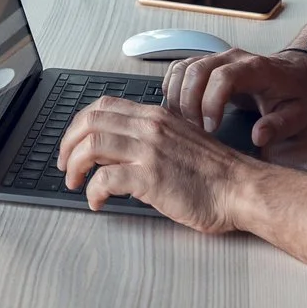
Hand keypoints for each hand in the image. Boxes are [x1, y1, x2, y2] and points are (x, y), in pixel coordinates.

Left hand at [56, 97, 261, 231]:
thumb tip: (121, 147)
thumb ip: (152, 136)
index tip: (73, 143)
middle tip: (65, 165)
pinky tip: (97, 202)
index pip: (103, 105)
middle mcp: (149, 127)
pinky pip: (105, 179)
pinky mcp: (151, 178)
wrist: (241, 188)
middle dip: (68, 144)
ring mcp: (149, 151)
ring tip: (75, 183)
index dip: (79, 124)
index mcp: (155, 115)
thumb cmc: (215, 172)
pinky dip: (93, 191)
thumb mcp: (180, 139)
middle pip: (90, 122)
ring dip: (74, 166)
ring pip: (91, 146)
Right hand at [162, 48, 306, 146]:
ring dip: (177, 96)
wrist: (293, 74)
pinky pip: (179, 68)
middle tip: (196, 130)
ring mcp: (217, 57)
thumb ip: (279, 126)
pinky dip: (172, 87)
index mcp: (255, 68)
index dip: (211, 102)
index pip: (223, 77)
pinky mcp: (206, 62)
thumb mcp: (296, 115)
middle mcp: (232, 57)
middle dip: (189, 103)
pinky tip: (178, 109)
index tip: (211, 128)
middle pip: (197, 71)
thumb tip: (258, 137)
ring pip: (183, 68)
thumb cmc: (292, 95)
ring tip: (185, 122)